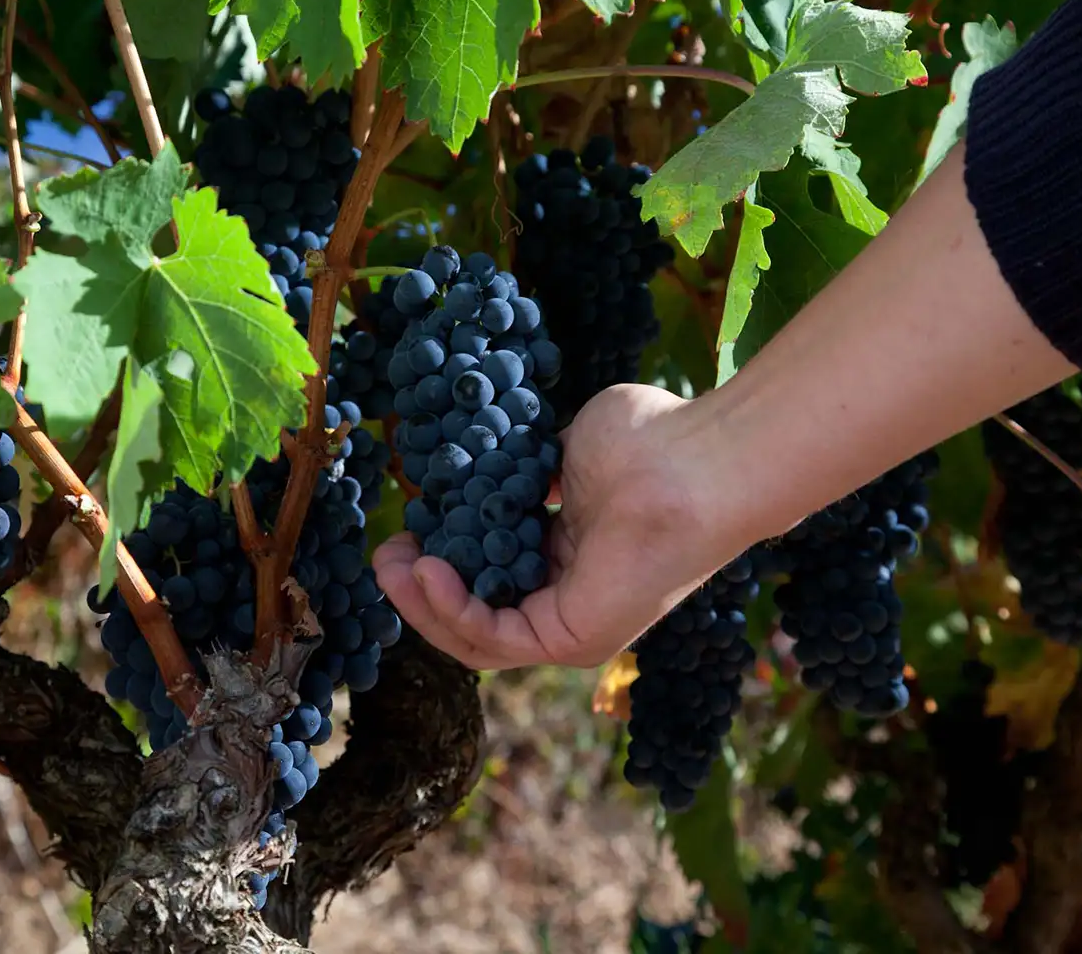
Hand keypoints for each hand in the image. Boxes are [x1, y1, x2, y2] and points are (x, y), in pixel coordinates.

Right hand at [373, 384, 755, 670]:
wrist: (697, 460)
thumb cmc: (651, 441)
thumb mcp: (569, 449)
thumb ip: (529, 469)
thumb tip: (497, 464)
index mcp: (570, 558)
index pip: (490, 577)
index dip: (440, 556)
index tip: (406, 521)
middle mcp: (569, 598)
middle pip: (474, 614)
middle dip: (418, 589)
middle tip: (384, 553)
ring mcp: (572, 626)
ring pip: (475, 637)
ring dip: (422, 604)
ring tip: (390, 565)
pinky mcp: (572, 640)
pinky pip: (494, 638)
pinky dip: (450, 608)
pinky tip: (425, 568)